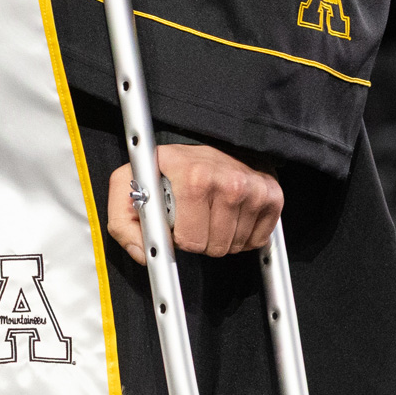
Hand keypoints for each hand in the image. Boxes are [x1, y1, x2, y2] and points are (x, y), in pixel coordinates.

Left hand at [105, 144, 280, 256]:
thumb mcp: (131, 182)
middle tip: (193, 217)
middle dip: (199, 240)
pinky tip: (230, 215)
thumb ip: (123, 221)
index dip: (179, 239)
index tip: (176, 228)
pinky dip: (242, 235)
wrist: (209, 140)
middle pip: (214, 247)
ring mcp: (253, 188)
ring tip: (210, 213)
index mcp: (192, 177)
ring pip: (235, 246)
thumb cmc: (170, 165)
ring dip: (220, 238)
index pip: (189, 240)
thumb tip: (141, 253)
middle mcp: (227, 181)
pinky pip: (258, 240)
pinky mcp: (272, 195)